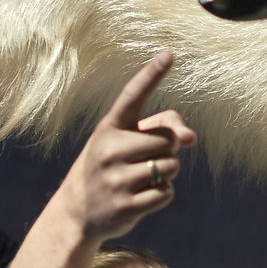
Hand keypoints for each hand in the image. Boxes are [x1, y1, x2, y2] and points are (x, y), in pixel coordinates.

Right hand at [58, 51, 197, 243]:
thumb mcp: (123, 141)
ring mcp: (117, 179)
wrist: (76, 213)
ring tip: (139, 179)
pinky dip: (161, 195)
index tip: (168, 54)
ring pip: (172, 166)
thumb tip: (190, 138)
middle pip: (169, 139)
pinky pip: (167, 193)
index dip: (152, 74)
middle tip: (142, 160)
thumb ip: (161, 126)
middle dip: (167, 151)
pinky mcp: (126, 206)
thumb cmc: (110, 167)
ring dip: (166, 173)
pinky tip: (140, 197)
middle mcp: (110, 149)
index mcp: (109, 127)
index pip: (133, 96)